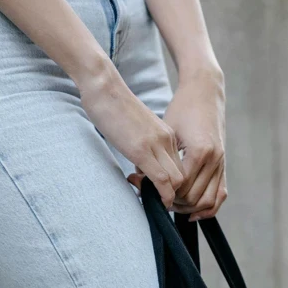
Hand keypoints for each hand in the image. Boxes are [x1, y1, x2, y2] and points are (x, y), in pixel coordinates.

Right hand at [80, 66, 183, 207]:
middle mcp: (167, 140)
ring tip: (150, 199)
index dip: (172, 185)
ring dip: (167, 197)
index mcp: (167, 135)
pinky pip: (162, 180)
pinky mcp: (142, 149)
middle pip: (183, 177)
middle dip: (173, 195)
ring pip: (177, 181)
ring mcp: (157, 145)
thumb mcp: (136, 129)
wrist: (104, 86)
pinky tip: (151, 199)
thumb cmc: (113, 106)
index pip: (180, 168)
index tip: (155, 191)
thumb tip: (141, 167)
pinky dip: (161, 195)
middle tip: (155, 201)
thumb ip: (143, 146)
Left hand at [142, 65, 226, 220]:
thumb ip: (157, 157)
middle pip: (193, 197)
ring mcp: (221, 163)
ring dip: (190, 208)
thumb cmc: (183, 108)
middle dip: (174, 203)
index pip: (181, 187)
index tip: (146, 191)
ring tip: (172, 205)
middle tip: (157, 199)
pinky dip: (208, 207)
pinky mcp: (223, 164)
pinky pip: (220, 193)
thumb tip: (141, 179)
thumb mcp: (167, 131)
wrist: (205, 93)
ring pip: (208, 201)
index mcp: (199, 151)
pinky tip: (192, 212)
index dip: (163, 193)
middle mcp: (214, 160)